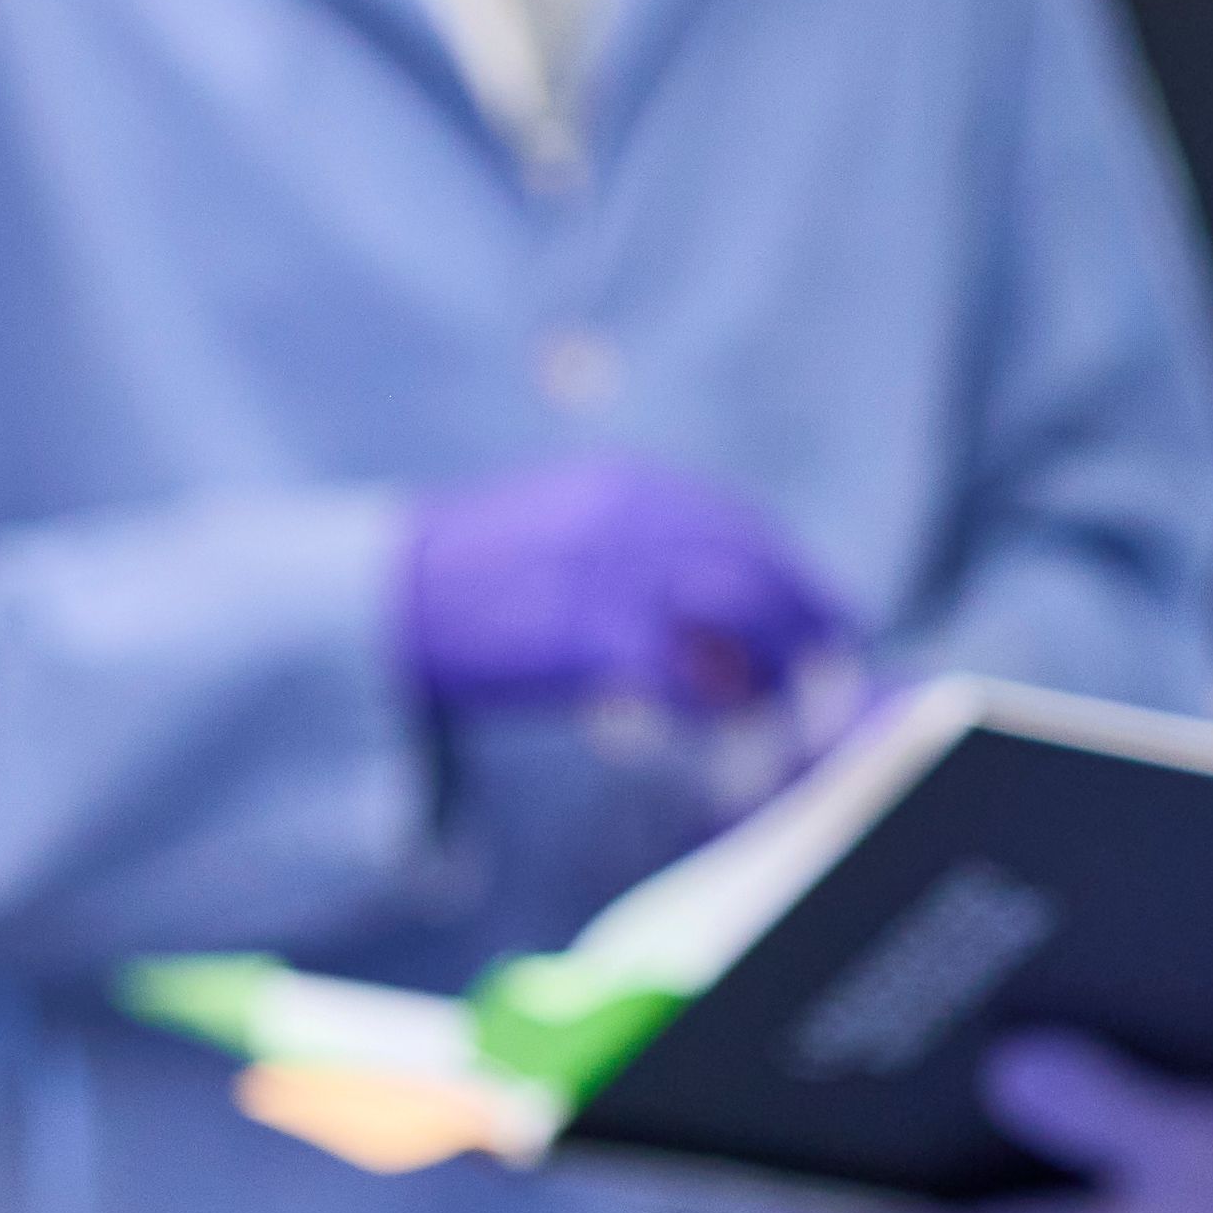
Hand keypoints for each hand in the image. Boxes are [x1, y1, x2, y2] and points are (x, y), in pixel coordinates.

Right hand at [397, 457, 857, 735]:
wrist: (381, 598)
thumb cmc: (475, 581)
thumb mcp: (568, 536)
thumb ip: (646, 560)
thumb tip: (726, 625)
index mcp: (633, 487)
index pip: (747, 531)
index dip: (797, 584)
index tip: (829, 626)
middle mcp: (635, 515)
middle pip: (760, 569)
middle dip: (807, 630)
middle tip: (830, 683)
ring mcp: (612, 569)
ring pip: (740, 616)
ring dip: (772, 671)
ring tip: (775, 715)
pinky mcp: (585, 631)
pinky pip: (681, 674)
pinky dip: (706, 706)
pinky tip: (706, 726)